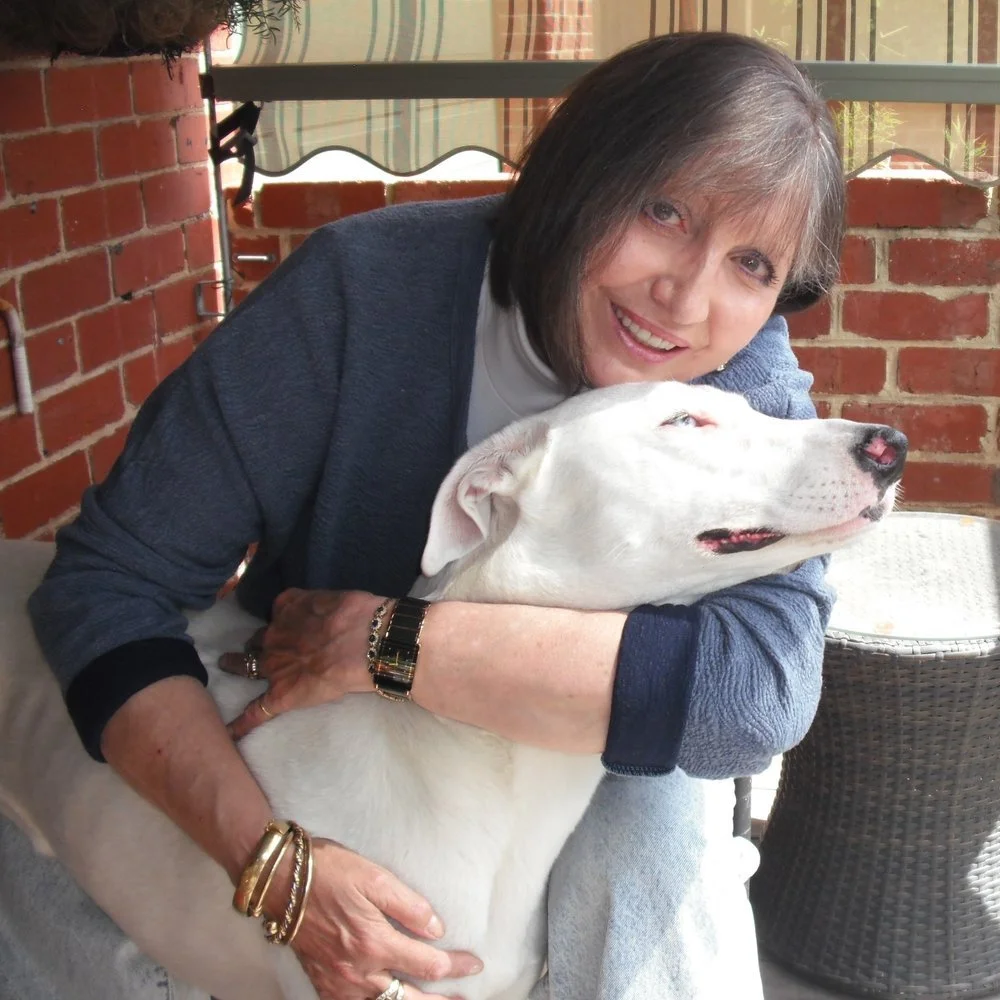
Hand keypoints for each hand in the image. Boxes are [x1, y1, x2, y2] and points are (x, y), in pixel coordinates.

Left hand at [219, 588, 385, 739]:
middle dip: (254, 643)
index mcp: (288, 610)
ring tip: (228, 665)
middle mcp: (274, 637)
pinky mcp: (279, 695)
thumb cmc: (355, 616)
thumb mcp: (331, 599)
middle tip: (251, 647)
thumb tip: (320, 612)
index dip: (279, 622)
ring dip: (236, 665)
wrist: (360, 642)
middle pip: (257, 640)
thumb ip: (317, 605)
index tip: (280, 625)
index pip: (277, 616)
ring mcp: (273, 667)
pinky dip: (242, 723)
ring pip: (247, 666)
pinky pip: (256, 711)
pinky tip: (230, 732)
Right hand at [277, 838, 481, 999]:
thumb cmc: (328, 871)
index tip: (474, 964)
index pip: (428, 964)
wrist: (280, 882)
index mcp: (375, 943)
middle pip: (409, 999)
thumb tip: (437, 930)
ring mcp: (339, 983)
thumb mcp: (374, 877)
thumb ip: (409, 905)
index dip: (455, 966)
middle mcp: (359, 971)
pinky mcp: (324, 984)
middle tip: (465, 999)